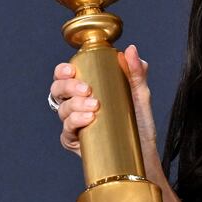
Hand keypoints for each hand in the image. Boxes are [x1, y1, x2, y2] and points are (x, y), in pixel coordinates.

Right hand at [48, 45, 162, 177]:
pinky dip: (75, 123)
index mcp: (85, 89)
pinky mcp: (75, 142)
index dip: (62, 71)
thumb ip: (137, 71)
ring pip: (63, 110)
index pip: (65, 76)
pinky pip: (67, 131)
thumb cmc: (138, 122)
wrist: (143, 151)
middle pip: (58, 91)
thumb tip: (132, 50)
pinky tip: (88, 119)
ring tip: (94, 106)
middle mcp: (75, 105)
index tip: (71, 70)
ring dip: (75, 105)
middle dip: (68, 87)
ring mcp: (74, 124)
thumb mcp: (140, 94)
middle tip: (87, 89)